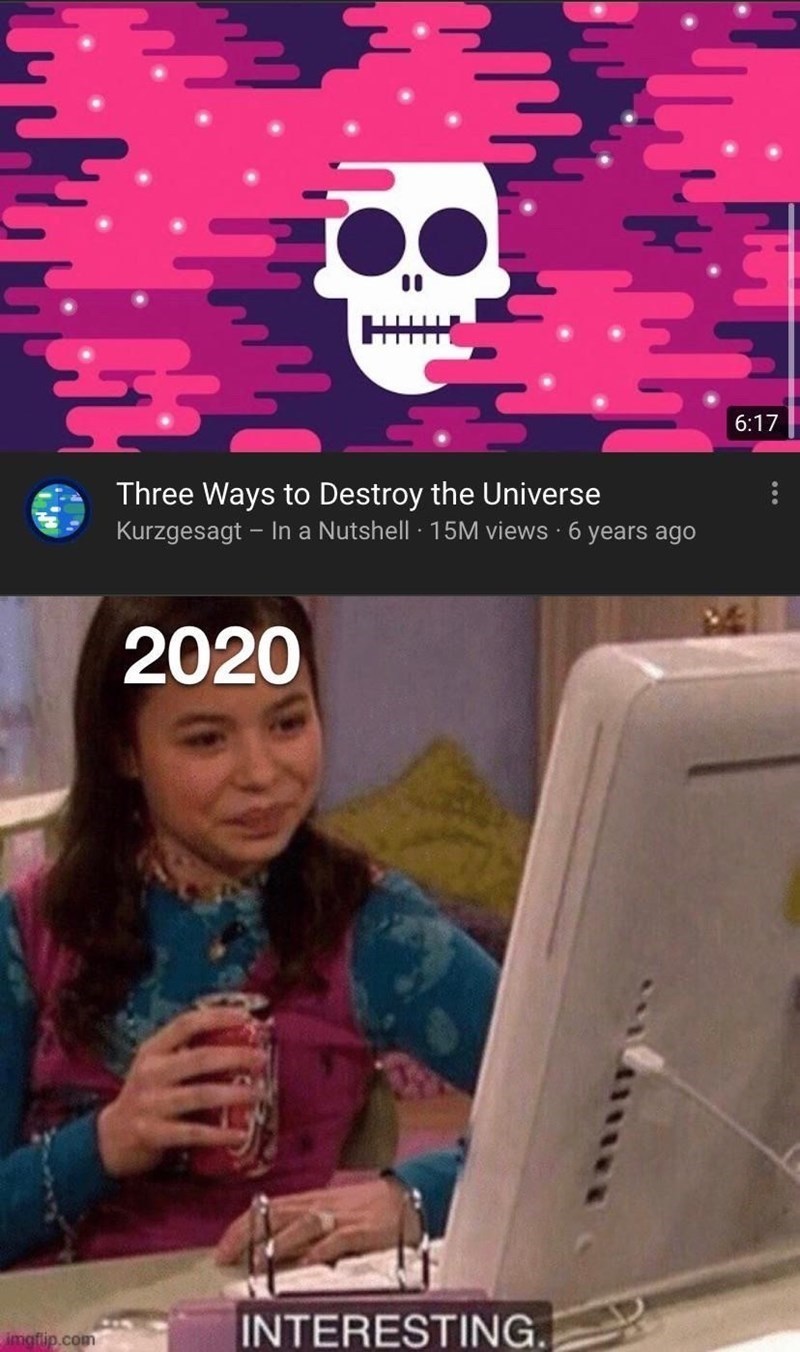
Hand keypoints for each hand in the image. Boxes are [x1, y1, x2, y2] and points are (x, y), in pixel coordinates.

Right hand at [97, 1005, 267, 1177]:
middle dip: (235, 1056)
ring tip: (258, 1094)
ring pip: (199, 1095)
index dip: (218, 1017)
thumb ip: (187, 1052)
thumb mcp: (158, 1066)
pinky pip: (192, 1133)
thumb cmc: (147, 1095)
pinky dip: (219, 1133)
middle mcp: (150, 1072)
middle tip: (262, 1059)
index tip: (247, 1017)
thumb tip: (241, 1040)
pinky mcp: (152, 1134)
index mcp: (153, 1050)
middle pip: (199, 1058)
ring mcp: (150, 1103)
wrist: (111, 1137)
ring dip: (232, 1094)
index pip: (187, 1023)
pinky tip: (240, 1134)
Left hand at [215, 1177, 419, 1267]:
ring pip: (305, 1224)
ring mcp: (342, 1216)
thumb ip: (303, 1224)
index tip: (222, 1246)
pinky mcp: (363, 1229)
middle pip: (279, 1214)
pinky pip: (340, 1239)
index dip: (244, 1226)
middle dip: (250, 1233)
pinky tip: (308, 1261)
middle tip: (226, 1254)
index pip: (269, 1209)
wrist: (406, 1195)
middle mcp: (321, 1205)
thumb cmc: (364, 1206)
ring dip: (280, 1241)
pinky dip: (322, 1249)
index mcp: (311, 1200)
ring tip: (258, 1258)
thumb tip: (271, 1244)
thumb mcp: (329, 1209)